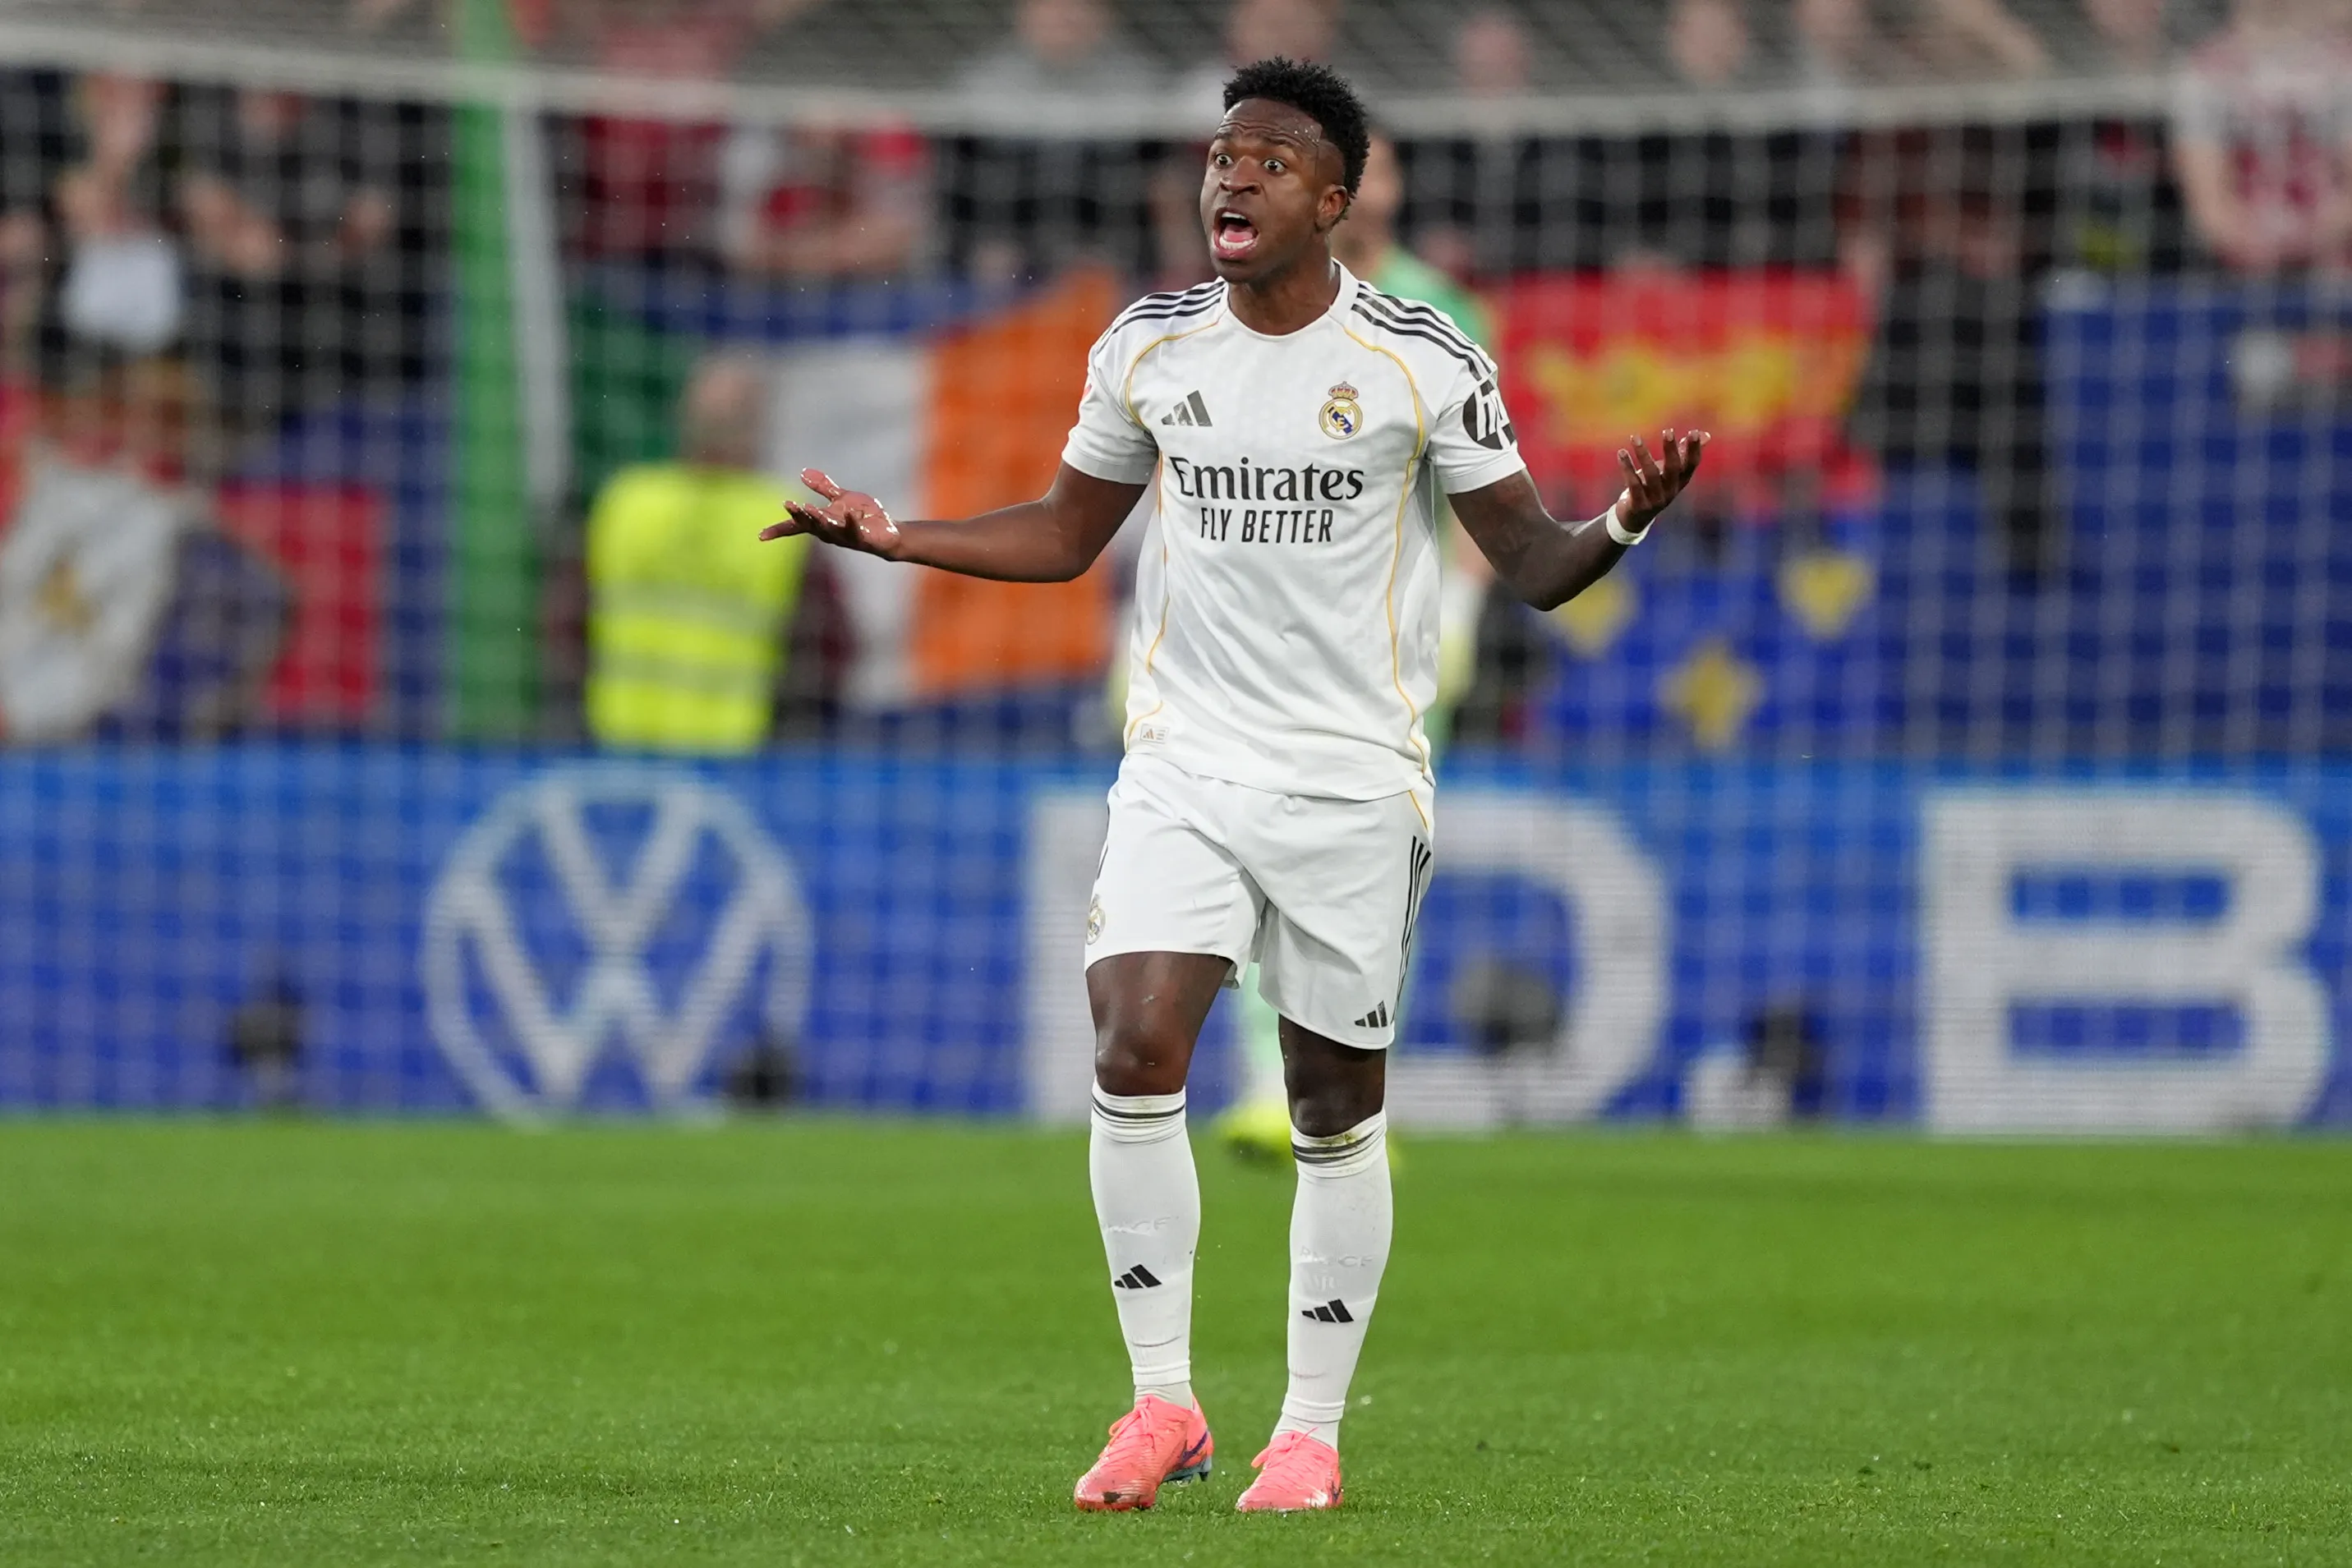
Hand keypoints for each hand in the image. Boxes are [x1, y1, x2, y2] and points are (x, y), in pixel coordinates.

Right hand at [759, 468, 904, 556]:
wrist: (887, 532)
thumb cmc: (863, 517)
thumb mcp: (841, 499)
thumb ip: (823, 487)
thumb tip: (803, 473)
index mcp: (822, 522)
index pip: (797, 527)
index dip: (779, 530)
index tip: (761, 536)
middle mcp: (830, 532)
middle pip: (809, 525)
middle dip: (799, 516)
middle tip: (788, 505)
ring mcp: (845, 536)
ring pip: (828, 530)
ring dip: (819, 519)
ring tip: (809, 507)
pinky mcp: (862, 537)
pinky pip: (855, 529)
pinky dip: (851, 521)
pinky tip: (849, 512)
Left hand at [1613, 429, 1708, 535]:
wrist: (1636, 518)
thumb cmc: (1654, 488)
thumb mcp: (1670, 472)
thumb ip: (1684, 453)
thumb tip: (1705, 434)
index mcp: (1681, 481)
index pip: (1692, 464)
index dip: (1694, 449)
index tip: (1693, 432)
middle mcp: (1671, 490)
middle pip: (1674, 468)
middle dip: (1671, 450)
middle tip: (1668, 431)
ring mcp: (1656, 499)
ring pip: (1651, 474)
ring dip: (1643, 454)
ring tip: (1635, 437)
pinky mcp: (1639, 505)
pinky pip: (1633, 484)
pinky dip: (1627, 468)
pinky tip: (1621, 453)